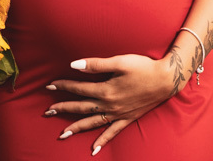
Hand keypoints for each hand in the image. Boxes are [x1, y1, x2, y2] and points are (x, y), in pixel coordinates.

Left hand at [44, 53, 177, 153]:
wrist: (166, 79)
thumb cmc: (143, 67)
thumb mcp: (119, 62)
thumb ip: (96, 65)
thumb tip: (73, 65)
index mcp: (106, 90)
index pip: (79, 89)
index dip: (64, 86)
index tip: (50, 85)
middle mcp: (110, 105)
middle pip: (82, 107)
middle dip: (64, 108)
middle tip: (47, 111)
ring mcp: (118, 114)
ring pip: (93, 122)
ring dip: (76, 127)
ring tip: (62, 134)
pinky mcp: (127, 118)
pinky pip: (112, 132)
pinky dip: (102, 140)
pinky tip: (93, 149)